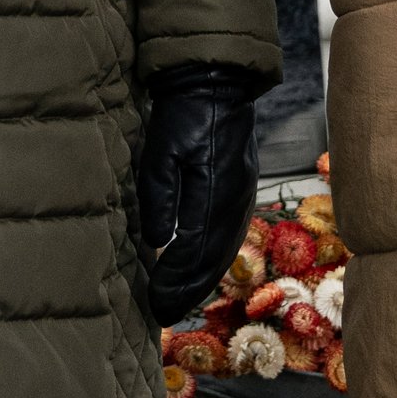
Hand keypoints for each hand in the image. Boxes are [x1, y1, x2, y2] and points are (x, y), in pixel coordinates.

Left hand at [136, 64, 258, 323]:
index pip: (194, 250)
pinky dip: (214, 262)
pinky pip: (231, 238)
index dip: (173, 280)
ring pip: (225, 252)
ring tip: (178, 301)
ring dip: (202, 281)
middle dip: (188, 291)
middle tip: (163, 314)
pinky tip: (199, 272)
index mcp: (215, 192)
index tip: (153, 300)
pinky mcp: (242, 191)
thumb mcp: (159, 152)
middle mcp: (235, 200)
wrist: (216, 83)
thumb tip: (159, 242)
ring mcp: (243, 196)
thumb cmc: (181, 115)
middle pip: (214, 260)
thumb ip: (159, 197)